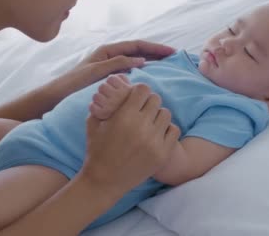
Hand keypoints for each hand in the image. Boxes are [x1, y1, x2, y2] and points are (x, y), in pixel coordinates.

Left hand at [49, 40, 175, 100]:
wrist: (58, 95)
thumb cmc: (73, 83)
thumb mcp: (95, 72)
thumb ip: (117, 64)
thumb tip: (140, 60)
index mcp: (107, 50)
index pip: (136, 45)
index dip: (154, 48)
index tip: (170, 52)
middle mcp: (110, 55)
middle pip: (138, 50)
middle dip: (156, 52)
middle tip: (174, 56)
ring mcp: (110, 65)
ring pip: (135, 60)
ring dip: (151, 60)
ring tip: (168, 64)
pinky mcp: (109, 76)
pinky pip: (130, 70)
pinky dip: (142, 70)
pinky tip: (151, 76)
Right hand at [80, 83, 180, 198]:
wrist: (104, 181)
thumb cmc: (97, 150)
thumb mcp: (93, 122)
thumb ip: (105, 103)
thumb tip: (115, 86)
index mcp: (124, 116)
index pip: (143, 89)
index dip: (138, 91)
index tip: (135, 98)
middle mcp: (142, 127)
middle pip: (156, 99)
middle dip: (147, 102)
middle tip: (142, 110)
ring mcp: (154, 141)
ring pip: (166, 114)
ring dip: (157, 115)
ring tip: (149, 123)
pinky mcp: (163, 154)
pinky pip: (174, 130)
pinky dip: (166, 130)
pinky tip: (156, 134)